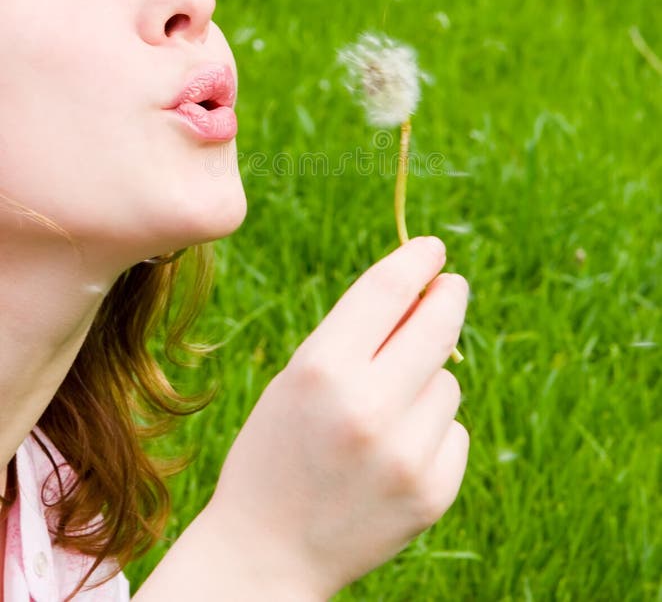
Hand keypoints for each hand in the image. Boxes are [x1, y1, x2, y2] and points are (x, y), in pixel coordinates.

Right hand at [207, 236, 469, 599]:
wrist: (267, 552)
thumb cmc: (276, 448)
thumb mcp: (298, 379)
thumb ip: (356, 336)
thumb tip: (422, 289)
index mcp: (321, 370)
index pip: (387, 291)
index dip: (415, 260)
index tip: (433, 247)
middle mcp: (368, 408)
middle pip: (437, 325)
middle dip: (448, 297)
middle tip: (451, 286)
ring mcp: (405, 454)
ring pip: (448, 381)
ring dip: (426, 381)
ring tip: (381, 417)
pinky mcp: (432, 493)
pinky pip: (453, 429)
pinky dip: (432, 431)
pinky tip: (394, 455)